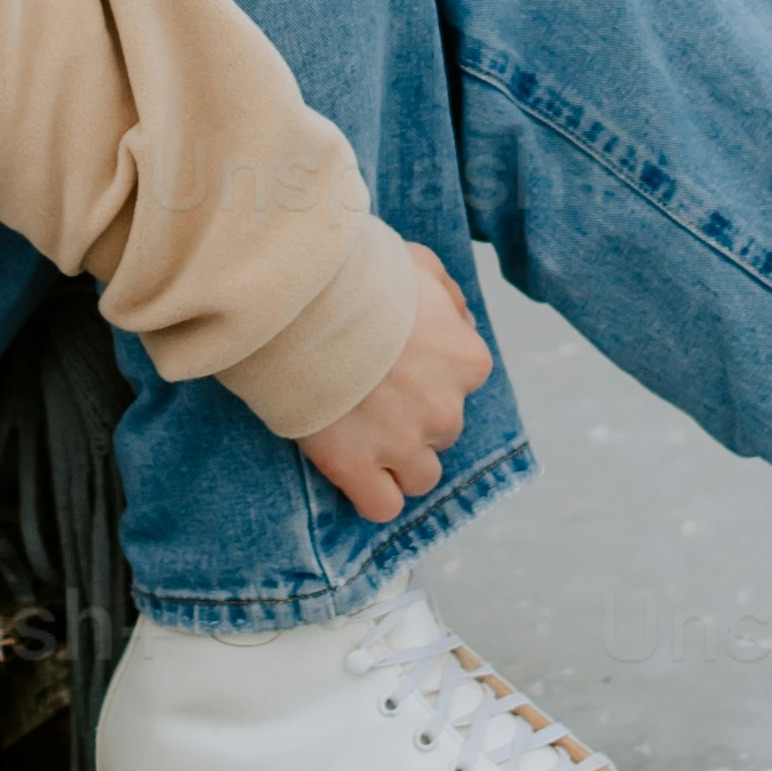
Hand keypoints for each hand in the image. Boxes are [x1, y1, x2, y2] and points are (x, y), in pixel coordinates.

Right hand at [297, 247, 486, 526]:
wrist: (304, 301)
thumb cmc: (360, 275)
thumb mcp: (420, 264)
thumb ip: (448, 298)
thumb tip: (459, 322)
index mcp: (468, 360)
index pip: (464, 382)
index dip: (430, 373)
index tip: (397, 360)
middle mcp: (446, 409)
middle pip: (442, 431)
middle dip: (414, 417)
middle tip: (372, 391)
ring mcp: (402, 444)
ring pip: (421, 476)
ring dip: (399, 460)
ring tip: (362, 432)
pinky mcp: (357, 468)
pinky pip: (382, 506)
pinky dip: (373, 495)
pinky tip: (353, 472)